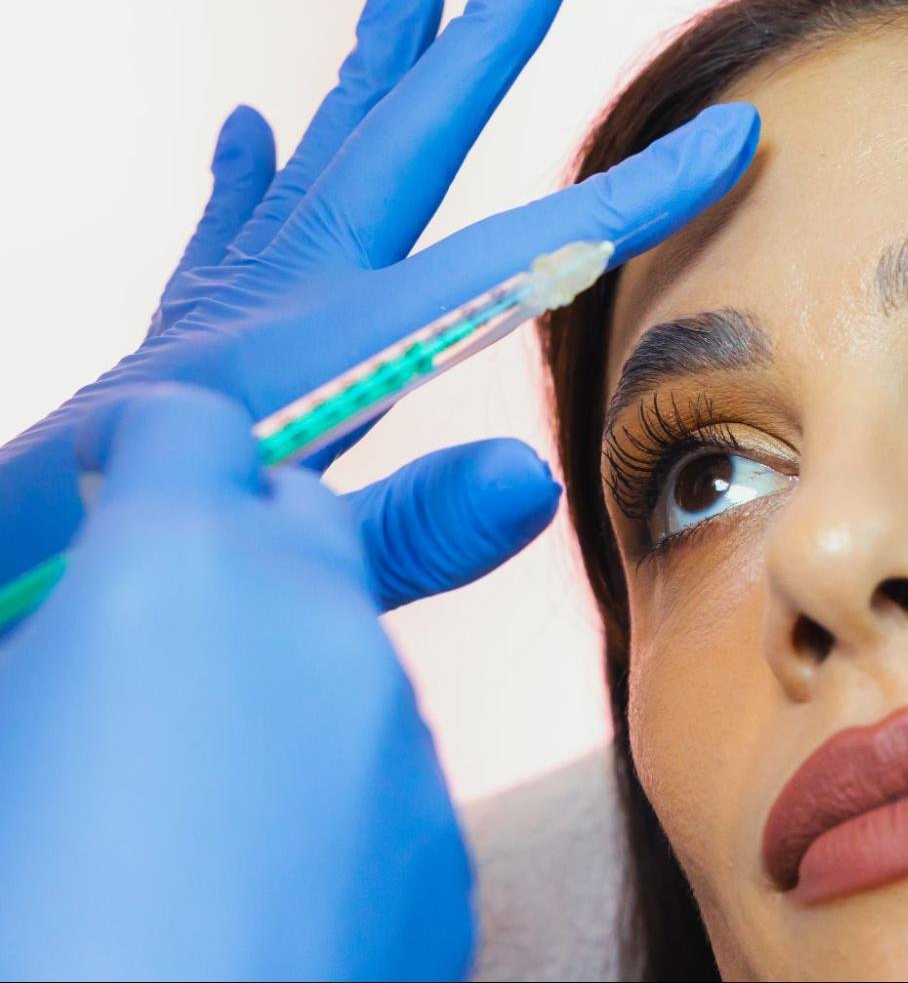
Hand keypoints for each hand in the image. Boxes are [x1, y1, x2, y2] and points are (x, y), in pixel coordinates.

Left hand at [0, 0, 758, 607]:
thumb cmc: (134, 580)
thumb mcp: (290, 576)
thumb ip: (409, 533)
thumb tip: (536, 478)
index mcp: (325, 348)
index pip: (514, 257)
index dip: (633, 198)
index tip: (730, 135)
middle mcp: (278, 295)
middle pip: (408, 134)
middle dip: (490, 24)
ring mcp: (227, 304)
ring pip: (324, 146)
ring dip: (381, 53)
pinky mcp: (185, 336)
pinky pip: (231, 223)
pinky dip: (252, 167)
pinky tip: (247, 127)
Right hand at [0, 385, 475, 979]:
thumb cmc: (24, 904)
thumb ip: (39, 639)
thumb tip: (69, 630)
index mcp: (178, 567)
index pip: (191, 427)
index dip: (143, 453)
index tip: (103, 494)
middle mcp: (318, 621)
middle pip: (295, 519)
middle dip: (226, 545)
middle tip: (136, 635)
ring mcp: (398, 734)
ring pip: (343, 651)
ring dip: (277, 674)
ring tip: (173, 794)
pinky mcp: (440, 841)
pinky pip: (378, 768)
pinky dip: (323, 782)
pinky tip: (240, 881)